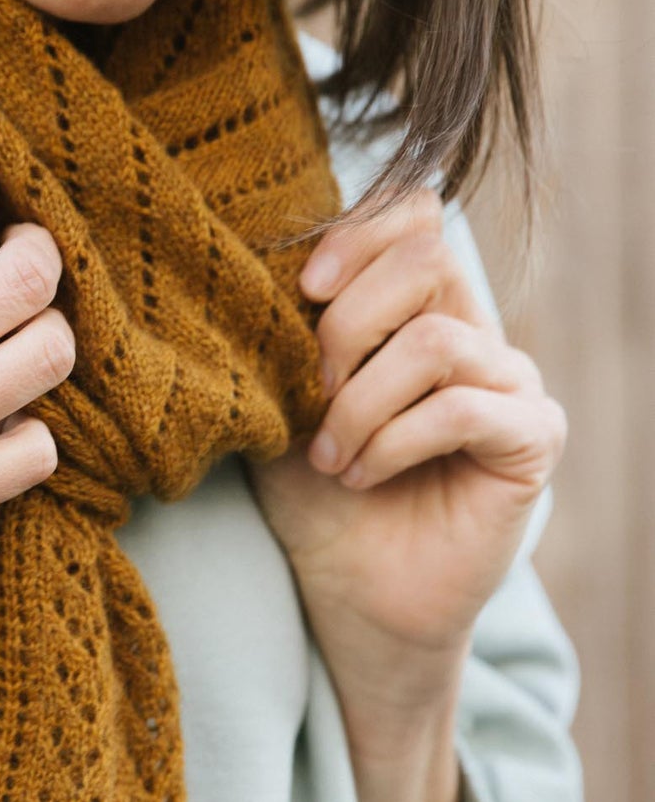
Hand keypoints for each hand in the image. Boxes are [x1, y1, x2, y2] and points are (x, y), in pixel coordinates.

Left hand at [243, 187, 567, 672]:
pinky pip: (461, 409)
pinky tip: (363, 474)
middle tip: (310, 394)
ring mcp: (510, 382)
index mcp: (415, 304)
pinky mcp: (532, 438)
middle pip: (425, 259)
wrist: (346, 586)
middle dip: (347, 324)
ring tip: (330, 454)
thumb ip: (291, 323)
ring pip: (434, 340)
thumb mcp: (284, 391)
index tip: (301, 289)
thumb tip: (270, 263)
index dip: (357, 234)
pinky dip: (394, 441)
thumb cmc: (311, 487)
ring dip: (361, 402)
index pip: (413, 214)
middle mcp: (472, 329)